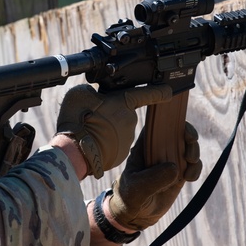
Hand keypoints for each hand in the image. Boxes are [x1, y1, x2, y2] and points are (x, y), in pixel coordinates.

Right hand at [56, 84, 171, 178]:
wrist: (76, 150)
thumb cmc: (79, 119)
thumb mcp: (81, 94)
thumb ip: (92, 92)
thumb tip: (94, 96)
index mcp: (124, 102)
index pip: (148, 94)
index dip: (159, 91)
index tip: (168, 91)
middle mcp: (130, 120)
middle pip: (123, 114)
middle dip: (111, 115)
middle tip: (93, 117)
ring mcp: (127, 139)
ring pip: (118, 131)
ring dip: (107, 130)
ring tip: (89, 132)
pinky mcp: (121, 154)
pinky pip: (114, 146)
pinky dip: (105, 144)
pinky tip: (92, 143)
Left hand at [108, 122, 201, 230]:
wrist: (136, 215)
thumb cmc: (130, 197)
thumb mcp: (137, 188)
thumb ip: (153, 178)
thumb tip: (175, 168)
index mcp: (145, 145)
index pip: (158, 125)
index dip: (172, 121)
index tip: (183, 130)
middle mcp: (159, 150)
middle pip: (178, 132)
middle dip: (189, 136)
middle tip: (190, 150)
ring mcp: (170, 161)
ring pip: (188, 147)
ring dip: (194, 153)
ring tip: (189, 166)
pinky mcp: (179, 174)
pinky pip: (193, 165)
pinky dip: (196, 169)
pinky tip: (189, 178)